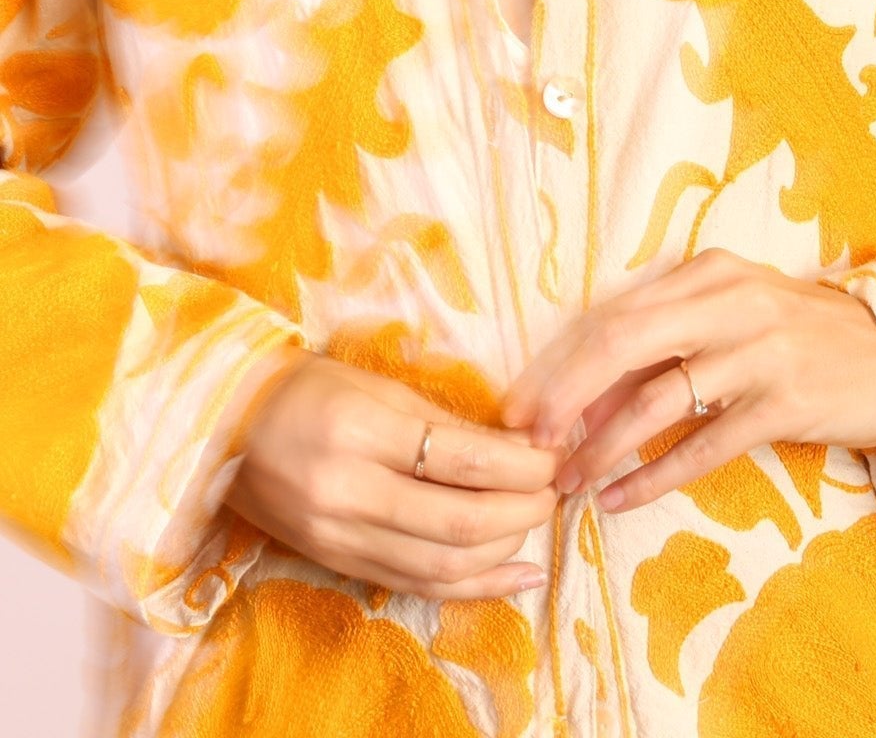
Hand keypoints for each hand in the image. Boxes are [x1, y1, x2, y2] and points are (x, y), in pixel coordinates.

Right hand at [225, 350, 565, 597]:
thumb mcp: (377, 385)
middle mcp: (347, 492)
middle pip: (459, 524)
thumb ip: (445, 422)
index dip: (521, 466)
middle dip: (522, 511)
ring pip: (441, 566)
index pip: (463, 461)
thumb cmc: (309, 388)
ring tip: (535, 526)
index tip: (552, 456)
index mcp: (361, 431)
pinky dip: (473, 587)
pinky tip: (516, 575)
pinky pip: (415, 585)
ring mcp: (338, 536)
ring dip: (503, 552)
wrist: (224, 425)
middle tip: (554, 490)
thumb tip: (519, 447)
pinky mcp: (335, 563)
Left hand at [498, 247, 875, 513]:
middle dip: (565, 395)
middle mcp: (732, 301)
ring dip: (602, 445)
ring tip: (568, 482)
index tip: (518, 405)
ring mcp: (761, 351)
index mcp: (711, 271)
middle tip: (529, 443)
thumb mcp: (737, 313)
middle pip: (623, 342)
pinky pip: (704, 445)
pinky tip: (620, 498)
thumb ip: (670, 335)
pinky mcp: (787, 402)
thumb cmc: (803, 337)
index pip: (614, 312)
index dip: (559, 361)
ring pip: (658, 399)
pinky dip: (655, 475)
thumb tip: (581, 389)